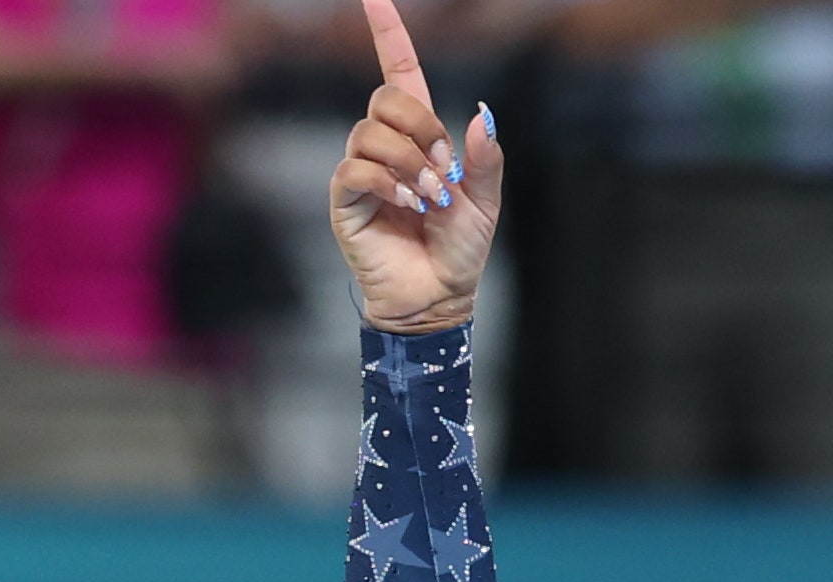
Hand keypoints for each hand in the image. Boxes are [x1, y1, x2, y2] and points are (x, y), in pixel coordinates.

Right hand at [330, 0, 501, 332]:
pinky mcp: (346, 199)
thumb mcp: (486, 203)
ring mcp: (362, 171)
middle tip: (442, 169)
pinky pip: (355, 168)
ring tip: (428, 199)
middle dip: (420, 127)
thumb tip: (482, 114)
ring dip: (408, 163)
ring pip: (370, 133)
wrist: (438, 298)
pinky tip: (407, 206)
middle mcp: (385, 146)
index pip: (398, 71)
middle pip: (385, 97)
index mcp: (419, 138)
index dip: (387, 33)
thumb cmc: (458, 252)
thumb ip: (486, 159)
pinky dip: (387, 183)